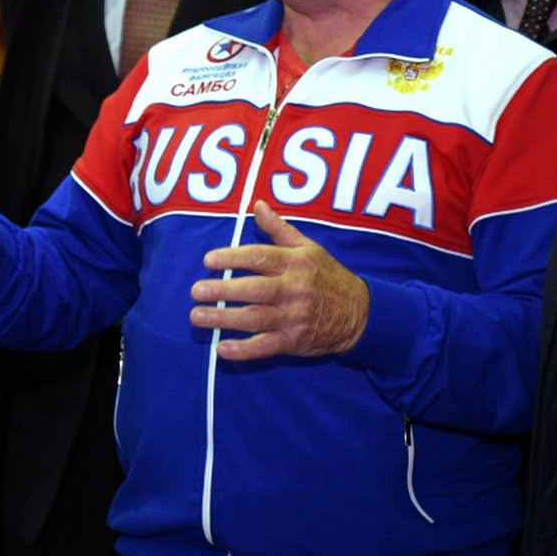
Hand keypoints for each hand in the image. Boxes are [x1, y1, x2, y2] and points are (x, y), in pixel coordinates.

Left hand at [190, 203, 369, 360]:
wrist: (360, 313)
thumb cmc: (328, 276)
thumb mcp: (308, 247)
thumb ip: (278, 229)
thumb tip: (257, 205)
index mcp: (295, 263)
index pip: (259, 257)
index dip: (232, 257)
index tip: (209, 260)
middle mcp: (294, 289)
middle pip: (253, 289)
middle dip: (222, 290)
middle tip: (196, 291)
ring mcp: (294, 317)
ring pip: (255, 318)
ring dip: (224, 319)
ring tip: (198, 317)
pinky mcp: (294, 341)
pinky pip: (266, 346)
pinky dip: (243, 350)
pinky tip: (221, 348)